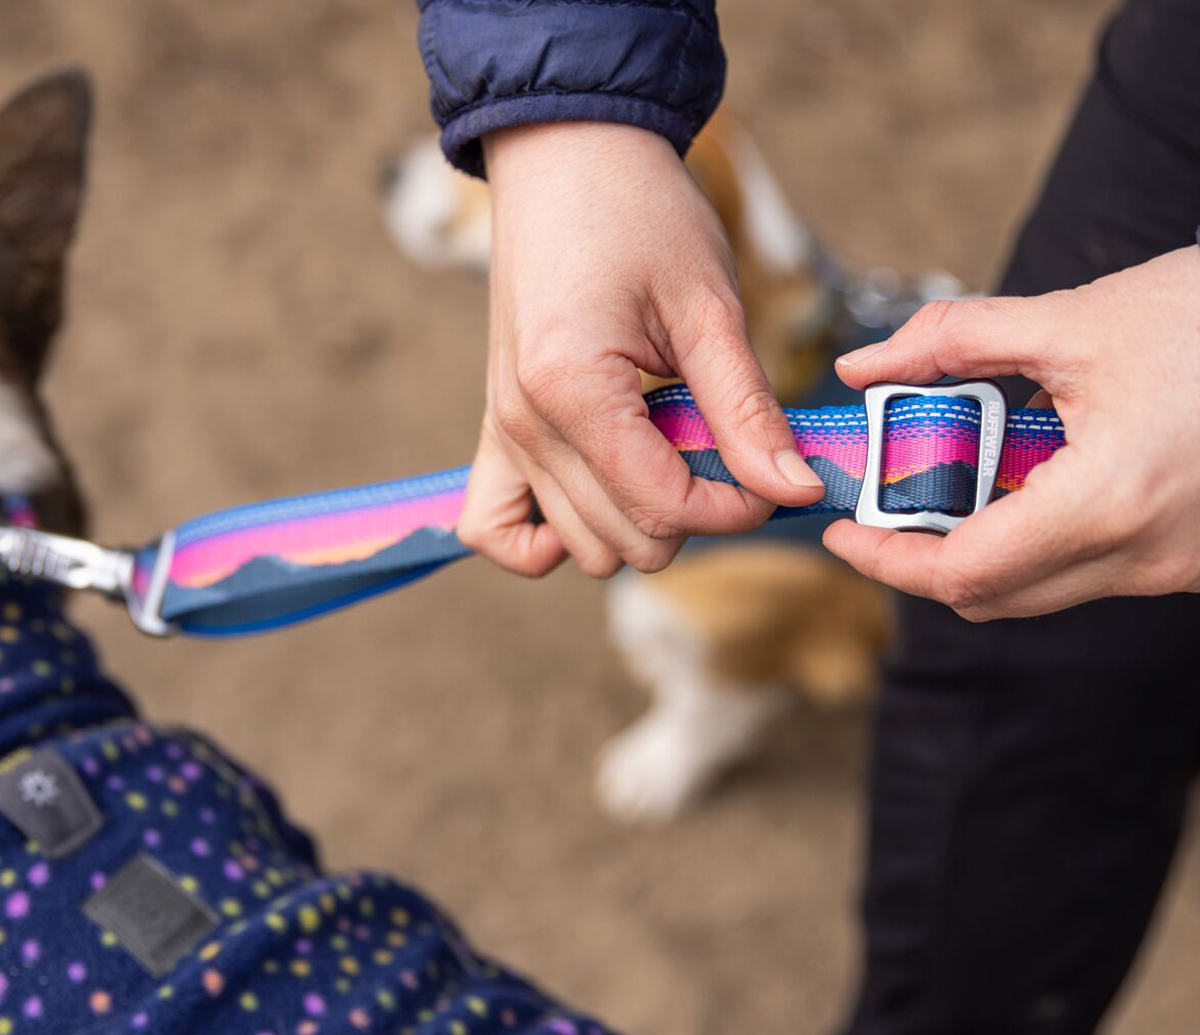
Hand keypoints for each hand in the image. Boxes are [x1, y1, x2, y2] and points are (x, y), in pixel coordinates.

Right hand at [456, 122, 823, 578]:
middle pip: (627, 542)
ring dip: (640, 523)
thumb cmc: (639, 213)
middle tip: (727, 452)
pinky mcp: (496, 429)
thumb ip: (747, 410)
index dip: (737, 508)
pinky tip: (599, 496)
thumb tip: (793, 488)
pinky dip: (547, 538)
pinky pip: (496, 529)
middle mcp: (525, 425)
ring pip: (582, 548)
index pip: (664, 508)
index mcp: (574, 391)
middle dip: (697, 515)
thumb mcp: (709, 306)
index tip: (774, 474)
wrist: (567, 156)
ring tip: (671, 454)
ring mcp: (503, 432)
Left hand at [825, 246, 1199, 618]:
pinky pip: (1088, 570)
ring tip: (965, 471)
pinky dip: (1039, 536)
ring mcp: (1172, 570)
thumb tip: (867, 367)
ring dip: (982, 541)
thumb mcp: (1081, 319)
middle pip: (991, 594)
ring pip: (1038, 587)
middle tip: (890, 501)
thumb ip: (957, 341)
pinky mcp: (1188, 561)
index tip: (846, 530)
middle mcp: (1141, 558)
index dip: (885, 561)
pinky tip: (1040, 473)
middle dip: (923, 554)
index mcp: (1107, 504)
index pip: (961, 574)